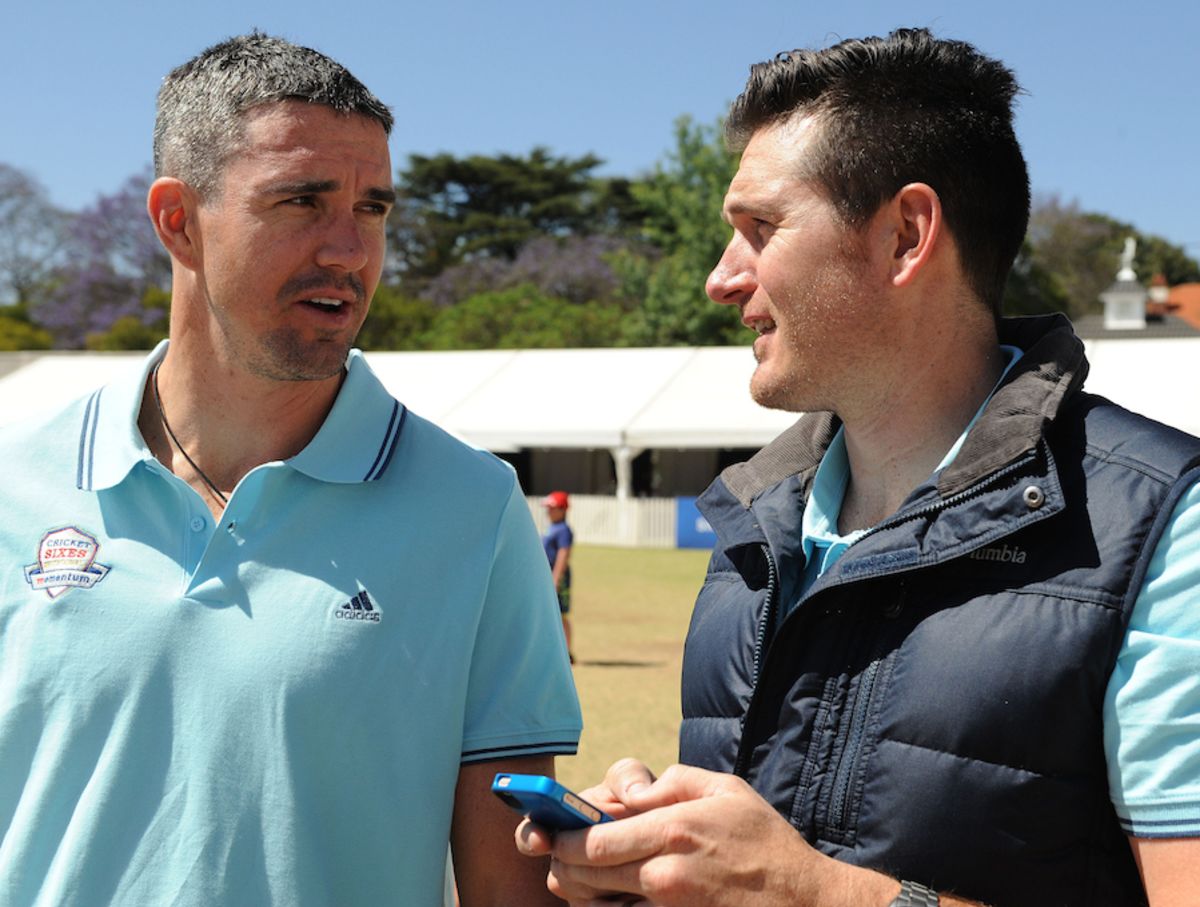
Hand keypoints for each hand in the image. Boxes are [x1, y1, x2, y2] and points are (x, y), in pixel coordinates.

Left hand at [522, 761, 880, 906]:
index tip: (548, 828)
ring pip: (592, 903)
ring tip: (578, 871)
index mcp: (673, 829)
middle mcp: (663, 874)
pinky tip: (610, 892)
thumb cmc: (763, 841)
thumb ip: (670, 781)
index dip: (560, 833)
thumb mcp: (724, 789)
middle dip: (560, 859)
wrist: (803, 902)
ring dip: (576, 887)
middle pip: (582, 872)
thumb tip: (630, 791)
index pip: (592, 836)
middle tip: (554, 848)